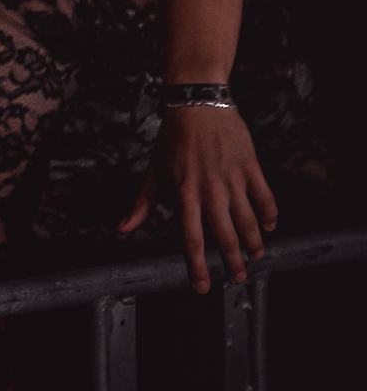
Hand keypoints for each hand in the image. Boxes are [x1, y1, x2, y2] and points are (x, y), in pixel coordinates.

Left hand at [120, 105, 276, 293]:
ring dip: (253, 243)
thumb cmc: (172, 139)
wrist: (196, 104)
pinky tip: (269, 227)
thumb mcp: (153, 172)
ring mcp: (232, 179)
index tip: (202, 287)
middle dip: (232, 262)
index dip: (196, 266)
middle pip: (224, 236)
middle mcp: (210, 191)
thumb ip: (142, 204)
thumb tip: (122, 228)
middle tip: (237, 278)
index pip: (190, 239)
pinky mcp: (250, 167)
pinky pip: (265, 197)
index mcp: (183, 194)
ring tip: (254, 256)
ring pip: (248, 221)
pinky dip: (269, 215)